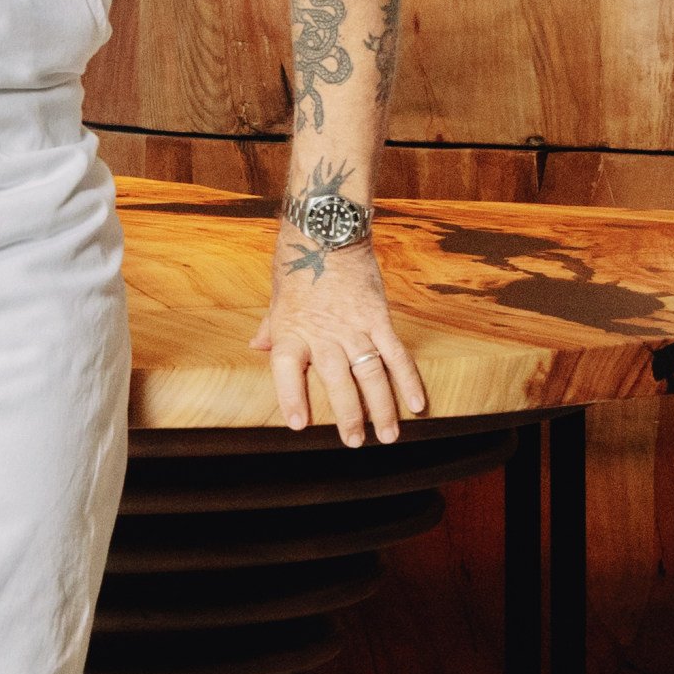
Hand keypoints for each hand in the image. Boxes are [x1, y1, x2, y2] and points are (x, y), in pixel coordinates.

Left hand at [257, 249, 430, 446]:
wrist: (327, 232)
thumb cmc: (297, 265)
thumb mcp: (277, 297)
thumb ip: (270, 328)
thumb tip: (256, 346)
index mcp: (292, 331)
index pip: (287, 371)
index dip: (292, 398)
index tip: (299, 425)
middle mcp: (323, 334)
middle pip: (337, 382)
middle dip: (349, 416)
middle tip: (355, 442)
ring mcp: (354, 327)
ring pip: (370, 374)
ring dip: (382, 407)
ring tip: (389, 435)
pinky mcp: (378, 317)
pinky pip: (395, 353)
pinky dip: (407, 380)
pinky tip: (417, 404)